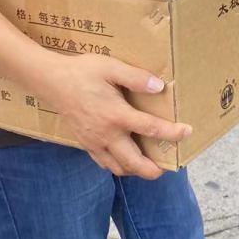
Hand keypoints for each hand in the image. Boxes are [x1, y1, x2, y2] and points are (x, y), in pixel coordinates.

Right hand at [37, 52, 189, 178]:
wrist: (52, 81)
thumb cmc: (83, 72)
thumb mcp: (111, 67)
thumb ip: (135, 77)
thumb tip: (159, 86)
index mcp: (116, 114)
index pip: (149, 128)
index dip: (171, 133)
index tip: (186, 132)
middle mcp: (106, 134)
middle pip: (134, 162)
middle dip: (153, 169)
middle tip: (168, 167)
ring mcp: (94, 142)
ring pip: (118, 168)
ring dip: (136, 170)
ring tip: (150, 166)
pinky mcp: (85, 145)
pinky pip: (104, 163)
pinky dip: (118, 166)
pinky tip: (127, 160)